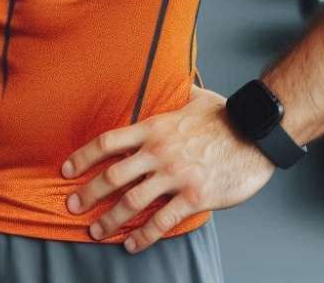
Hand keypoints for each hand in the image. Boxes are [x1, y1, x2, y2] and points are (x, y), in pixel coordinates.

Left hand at [62, 85, 274, 252]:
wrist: (256, 134)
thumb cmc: (227, 116)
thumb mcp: (195, 98)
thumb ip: (175, 94)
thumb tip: (169, 80)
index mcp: (155, 127)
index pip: (108, 142)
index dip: (83, 157)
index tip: (67, 169)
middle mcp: (159, 151)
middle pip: (112, 175)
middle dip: (88, 193)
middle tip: (72, 206)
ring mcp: (175, 175)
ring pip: (132, 202)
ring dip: (109, 220)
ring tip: (96, 231)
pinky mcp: (193, 197)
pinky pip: (161, 221)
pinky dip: (142, 236)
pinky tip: (130, 244)